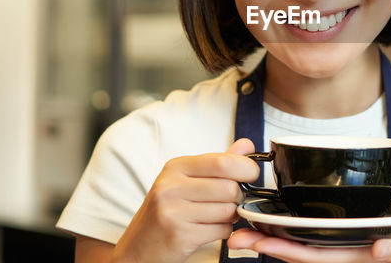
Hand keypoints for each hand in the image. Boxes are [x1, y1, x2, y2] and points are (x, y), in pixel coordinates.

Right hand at [113, 138, 259, 262]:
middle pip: (229, 187)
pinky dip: (224, 231)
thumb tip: (247, 145)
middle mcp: (171, 187)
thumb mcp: (187, 180)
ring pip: (228, 210)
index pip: (222, 162)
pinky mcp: (180, 235)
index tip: (251, 174)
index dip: (246, 168)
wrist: (139, 246)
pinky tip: (210, 229)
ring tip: (217, 216)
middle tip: (231, 201)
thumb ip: (219, 163)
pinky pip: (222, 230)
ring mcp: (173, 212)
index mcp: (176, 168)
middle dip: (239, 197)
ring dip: (231, 216)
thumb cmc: (167, 211)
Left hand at [226, 224, 390, 262]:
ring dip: (271, 240)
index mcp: (356, 258)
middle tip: (235, 238)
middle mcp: (342, 255)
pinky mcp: (340, 241)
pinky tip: (270, 224)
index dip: (286, 251)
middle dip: (267, 246)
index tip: (261, 242)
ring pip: (300, 247)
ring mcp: (339, 249)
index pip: (314, 257)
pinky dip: (288, 233)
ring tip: (242, 230)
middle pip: (298, 254)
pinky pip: (310, 240)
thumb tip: (377, 249)